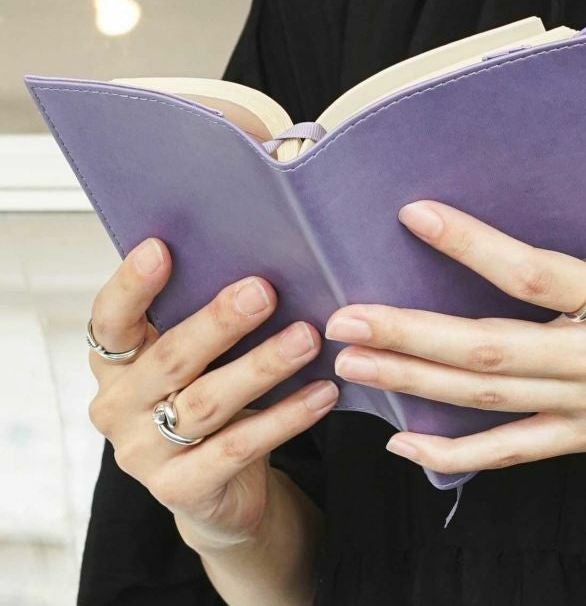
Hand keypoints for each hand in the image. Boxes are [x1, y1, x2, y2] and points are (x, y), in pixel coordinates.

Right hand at [87, 237, 337, 551]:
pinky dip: (285, 417)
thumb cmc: (205, 399)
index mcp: (116, 363)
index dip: (131, 285)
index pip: (111, 319)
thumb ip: (205, 324)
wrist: (215, 487)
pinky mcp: (181, 489)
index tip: (160, 249)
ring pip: (208, 401)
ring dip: (262, 366)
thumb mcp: (195, 361)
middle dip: (219, 322)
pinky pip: (240, 446)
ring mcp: (144, 453)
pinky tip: (322, 392)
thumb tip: (259, 266)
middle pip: (170, 358)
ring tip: (306, 338)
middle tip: (264, 291)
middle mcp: (119, 407)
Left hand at [324, 177, 585, 486]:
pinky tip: (404, 443)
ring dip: (412, 383)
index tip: (416, 215)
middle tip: (344, 316)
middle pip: (488, 348)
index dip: (472, 244)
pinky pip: (511, 452)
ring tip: (352, 363)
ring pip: (486, 400)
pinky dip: (454, 453)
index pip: (536, 273)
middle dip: (409, 332)